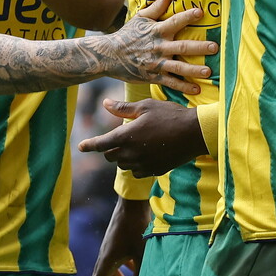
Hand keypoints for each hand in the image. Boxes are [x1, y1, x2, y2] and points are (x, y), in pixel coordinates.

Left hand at [78, 97, 207, 176]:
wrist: (194, 133)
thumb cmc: (169, 115)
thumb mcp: (145, 107)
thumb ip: (123, 108)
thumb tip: (104, 103)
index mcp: (127, 136)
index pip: (101, 144)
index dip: (89, 145)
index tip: (81, 147)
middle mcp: (132, 153)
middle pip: (111, 156)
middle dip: (110, 148)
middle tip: (119, 137)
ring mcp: (144, 164)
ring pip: (124, 165)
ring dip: (123, 156)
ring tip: (134, 144)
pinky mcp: (155, 171)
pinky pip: (138, 171)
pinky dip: (136, 165)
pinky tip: (145, 155)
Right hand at [90, 196, 151, 275]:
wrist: (132, 203)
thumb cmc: (136, 228)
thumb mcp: (141, 253)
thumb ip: (141, 274)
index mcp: (106, 260)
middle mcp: (104, 254)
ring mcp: (109, 246)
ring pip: (110, 269)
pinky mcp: (115, 240)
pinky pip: (115, 260)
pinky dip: (123, 270)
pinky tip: (136, 270)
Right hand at [94, 0, 215, 92]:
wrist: (109, 55)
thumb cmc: (127, 35)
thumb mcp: (140, 18)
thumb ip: (156, 7)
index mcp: (156, 31)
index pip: (175, 21)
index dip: (187, 16)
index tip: (200, 12)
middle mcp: (159, 47)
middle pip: (182, 47)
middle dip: (199, 47)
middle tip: (214, 47)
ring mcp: (156, 63)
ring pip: (179, 67)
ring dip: (194, 70)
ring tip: (208, 72)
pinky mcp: (153, 76)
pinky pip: (171, 82)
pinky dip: (183, 87)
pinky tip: (196, 90)